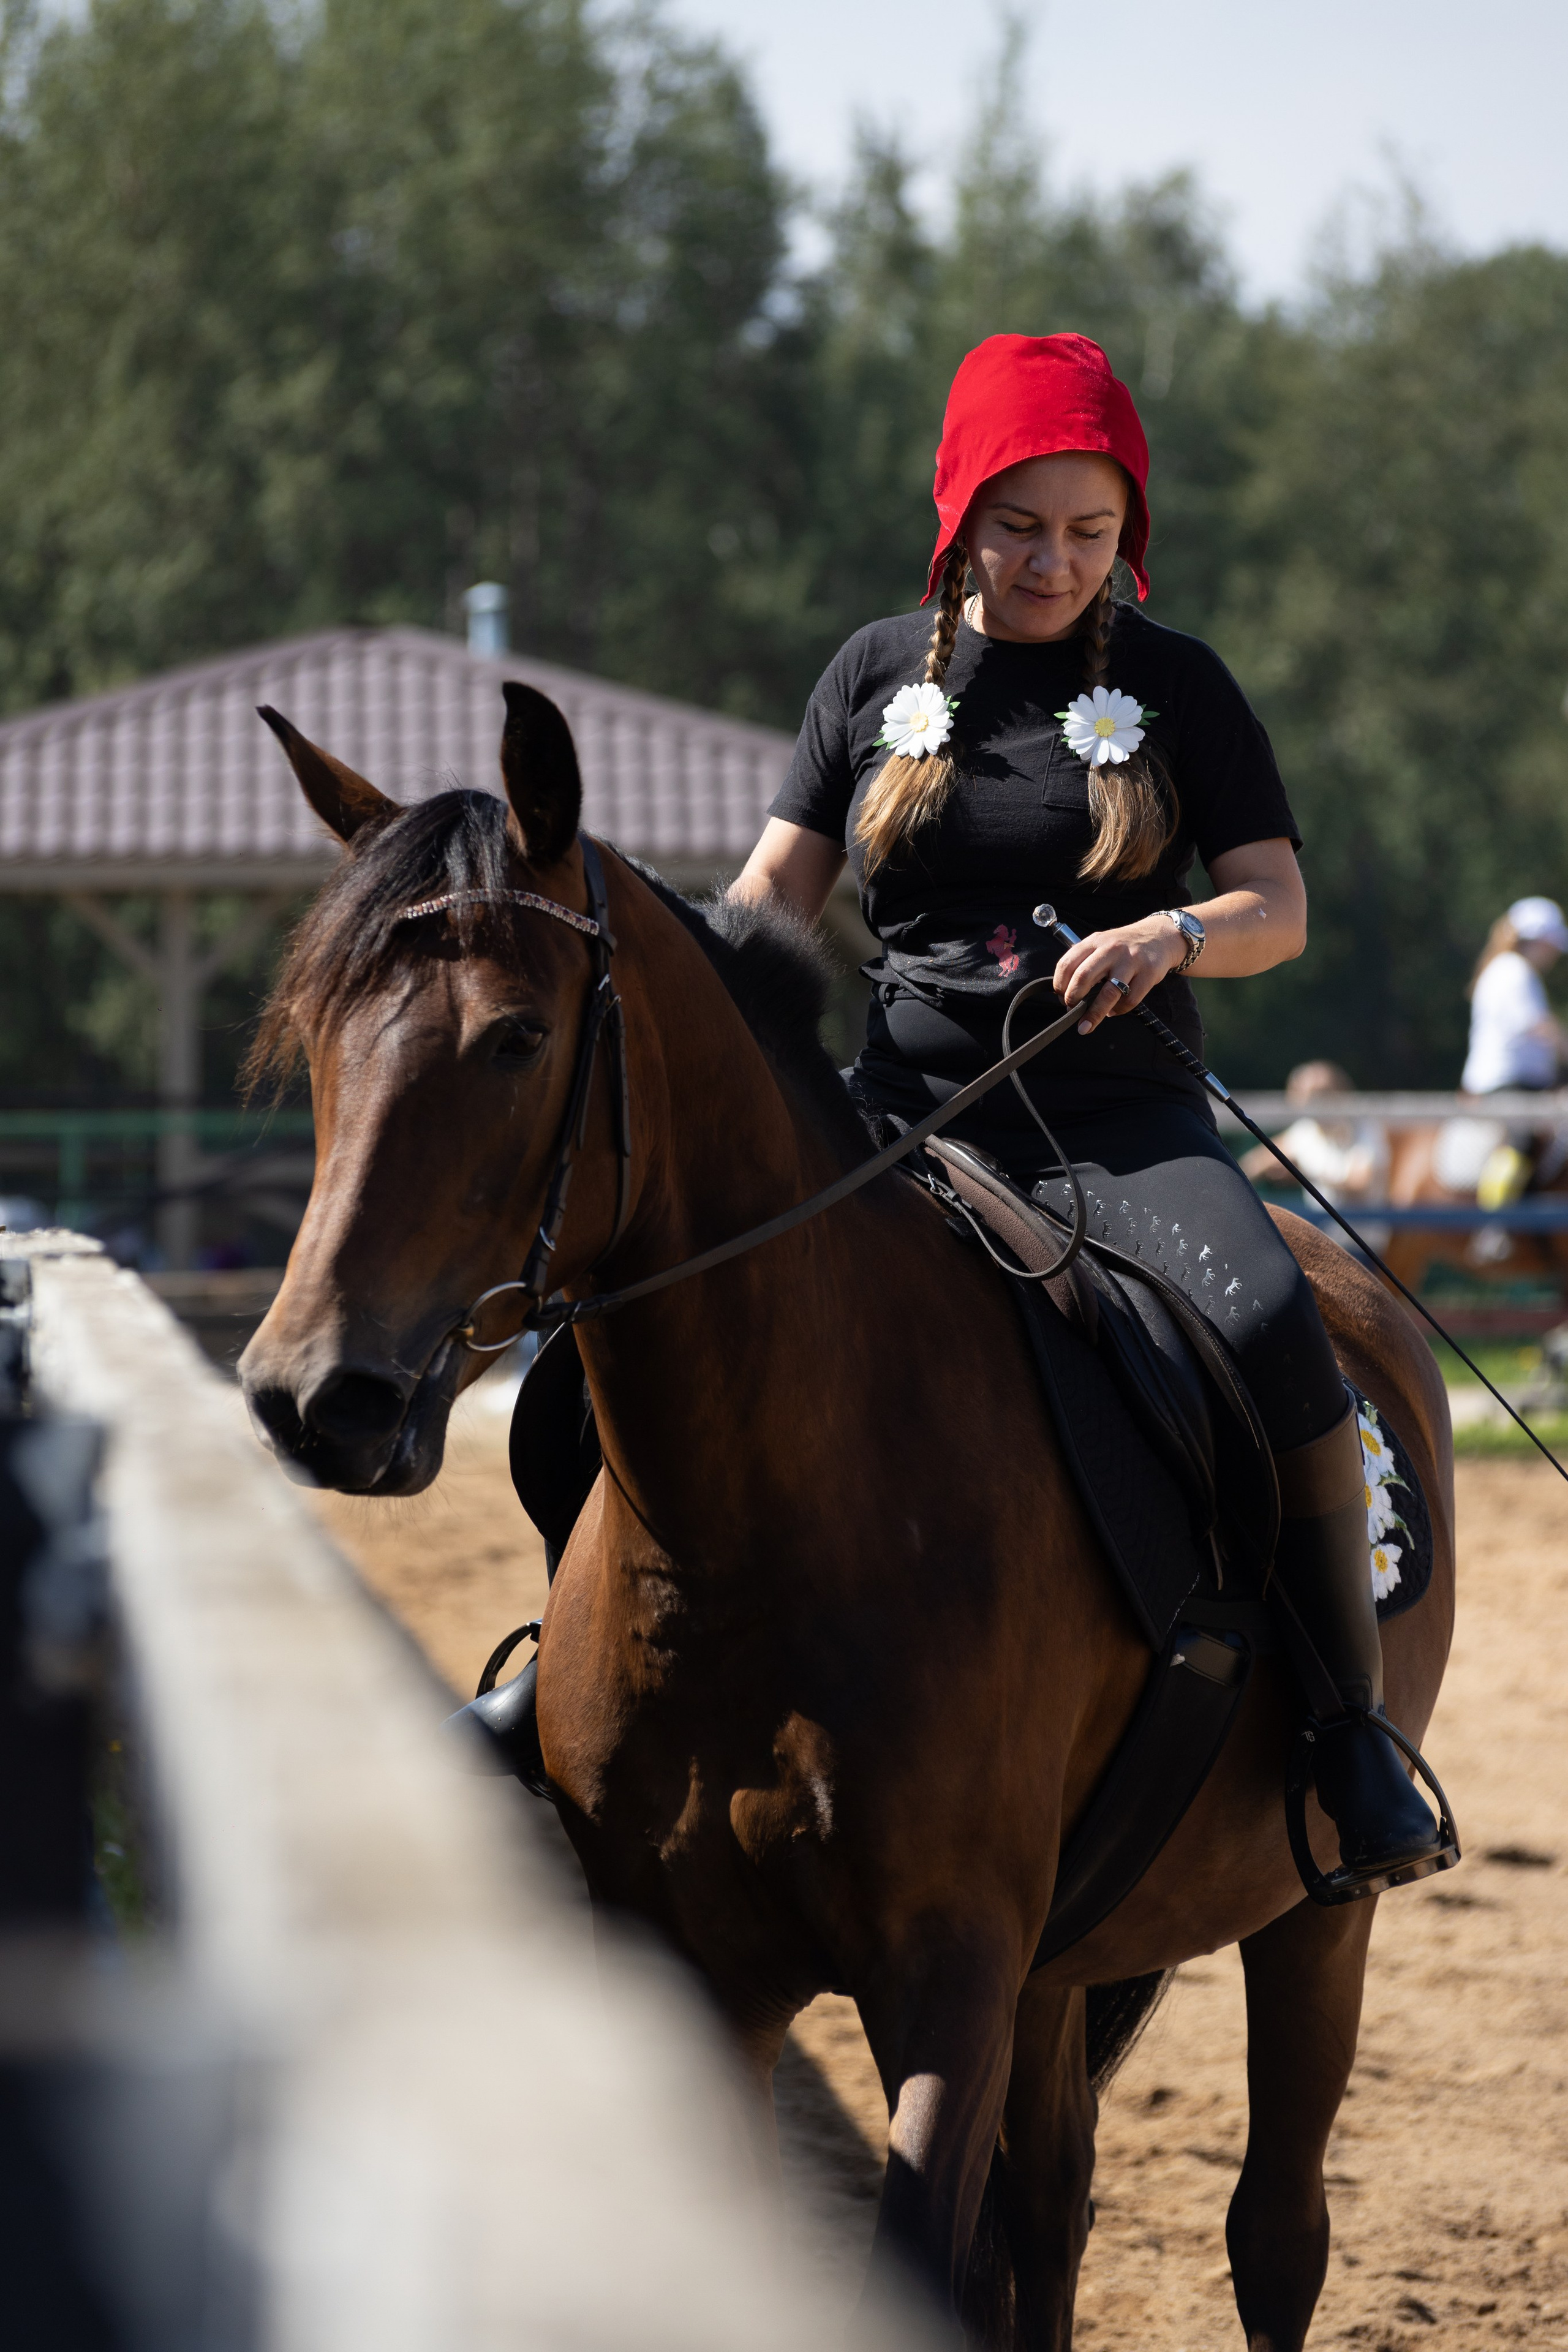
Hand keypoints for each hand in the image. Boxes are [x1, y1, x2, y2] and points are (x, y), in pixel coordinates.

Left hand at [1051, 917, 1186, 1033]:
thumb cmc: (1125, 946)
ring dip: (1094, 1014)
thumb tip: (1067, 995)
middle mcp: (1111, 949)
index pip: (1067, 964)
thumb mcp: (1101, 944)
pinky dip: (1118, 1011)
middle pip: (1083, 977)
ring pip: (1108, 993)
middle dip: (1073, 999)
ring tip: (1085, 1026)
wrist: (1159, 937)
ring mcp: (1130, 961)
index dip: (1059, 985)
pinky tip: (1113, 1010)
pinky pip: (1129, 1000)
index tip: (1061, 997)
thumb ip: (1085, 963)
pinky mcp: (1148, 973)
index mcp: (1094, 942)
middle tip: (1072, 1009)